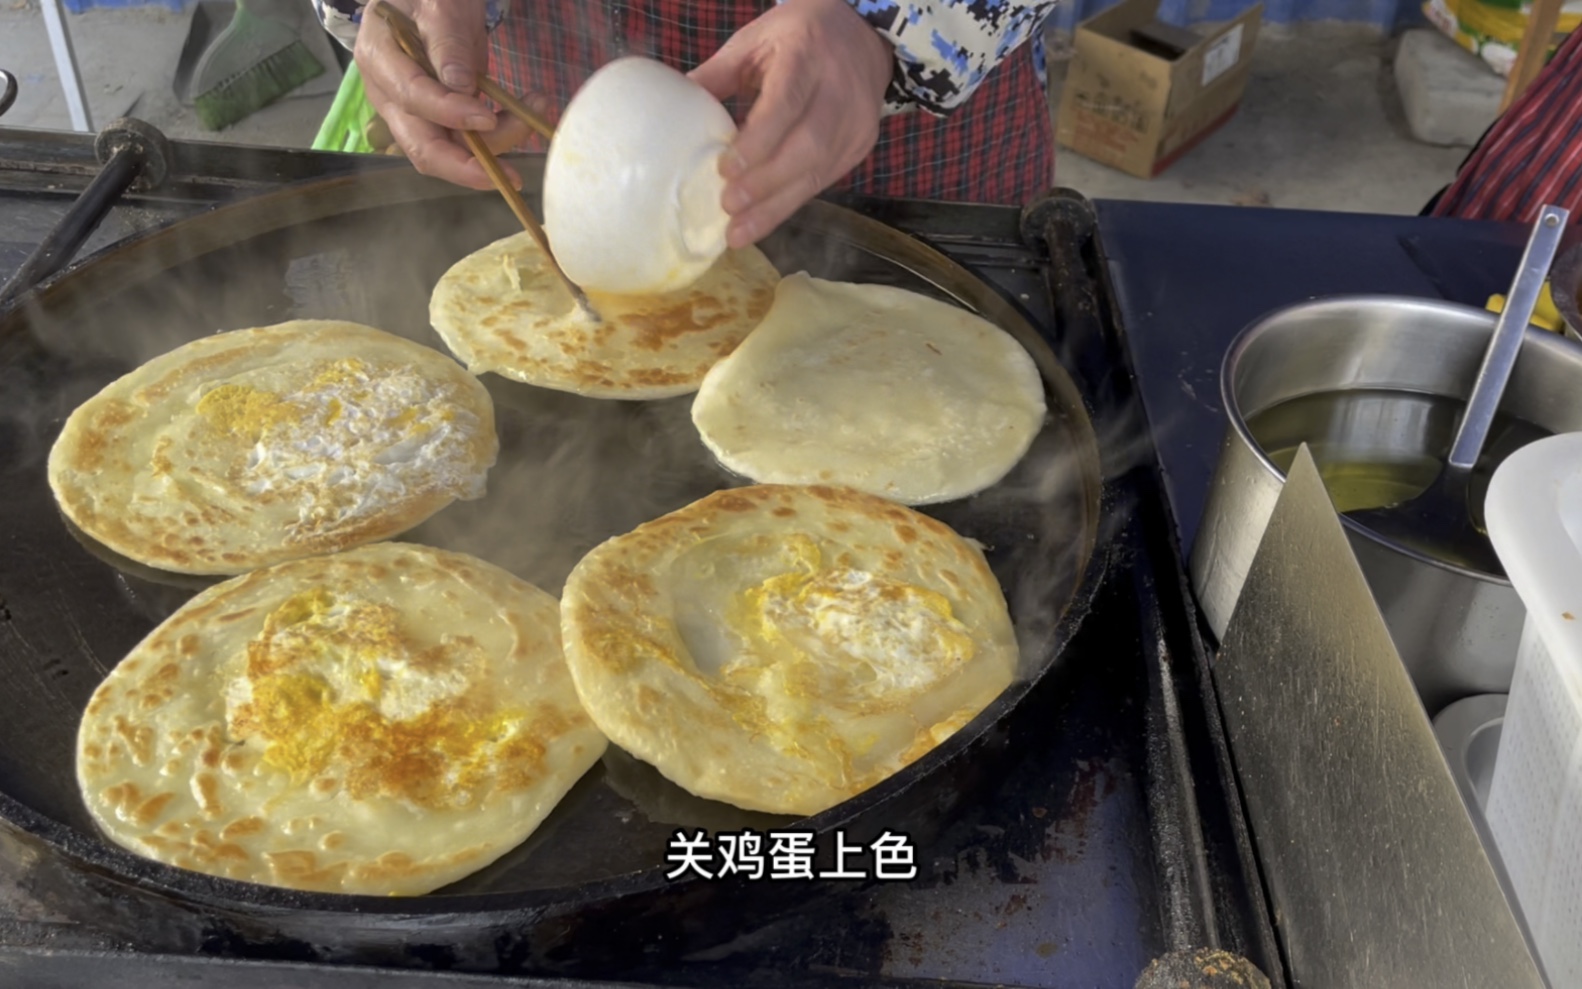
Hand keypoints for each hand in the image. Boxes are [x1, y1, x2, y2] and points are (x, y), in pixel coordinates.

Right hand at [355, 0, 538, 188]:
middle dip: (469, 167)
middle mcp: (389, 95)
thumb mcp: (437, 4)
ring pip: (450, 151)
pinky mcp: (438, 118)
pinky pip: (465, 141)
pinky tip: (524, 114)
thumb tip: (460, 88)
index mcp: (379, 59)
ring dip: (497, 142)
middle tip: (513, 175)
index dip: (448, 114)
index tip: (487, 118)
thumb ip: (445, 43)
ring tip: (535, 106)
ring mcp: (412, 111)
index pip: (411, 98)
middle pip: (422, 147)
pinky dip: (498, 135)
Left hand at [689, 0, 892, 246]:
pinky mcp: (860, 146)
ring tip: (739, 231)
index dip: (759, 140)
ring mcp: (856, 122)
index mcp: (808, 54)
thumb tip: (672, 113)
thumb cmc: (797, 37)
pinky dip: (790, 202)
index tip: (726, 170)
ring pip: (818, 171)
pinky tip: (763, 220)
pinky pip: (824, 181)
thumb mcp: (754, 41)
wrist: (862, 37)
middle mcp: (840, 90)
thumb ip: (717, 75)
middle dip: (766, 183)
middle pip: (808, 145)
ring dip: (776, 206)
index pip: (787, 102)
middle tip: (729, 207)